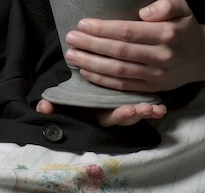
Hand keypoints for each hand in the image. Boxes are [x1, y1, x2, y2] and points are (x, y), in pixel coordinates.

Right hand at [36, 97, 166, 126]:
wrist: (80, 87)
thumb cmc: (73, 92)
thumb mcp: (63, 98)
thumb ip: (53, 104)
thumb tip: (42, 107)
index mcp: (96, 113)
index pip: (108, 117)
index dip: (119, 115)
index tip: (130, 109)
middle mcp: (110, 114)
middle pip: (125, 118)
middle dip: (136, 115)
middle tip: (146, 109)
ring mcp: (120, 109)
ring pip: (135, 114)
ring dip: (146, 112)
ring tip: (157, 109)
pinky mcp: (129, 100)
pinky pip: (142, 106)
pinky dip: (152, 108)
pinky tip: (162, 107)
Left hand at [63, 0, 204, 93]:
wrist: (203, 56)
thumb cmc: (186, 27)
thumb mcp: (183, 7)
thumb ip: (166, 4)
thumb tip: (143, 12)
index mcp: (166, 34)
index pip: (127, 32)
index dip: (103, 29)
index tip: (83, 23)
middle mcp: (160, 56)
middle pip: (119, 52)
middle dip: (91, 45)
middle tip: (70, 37)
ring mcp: (155, 75)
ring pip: (117, 71)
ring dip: (91, 64)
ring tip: (72, 54)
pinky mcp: (151, 88)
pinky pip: (122, 86)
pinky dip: (102, 80)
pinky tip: (86, 71)